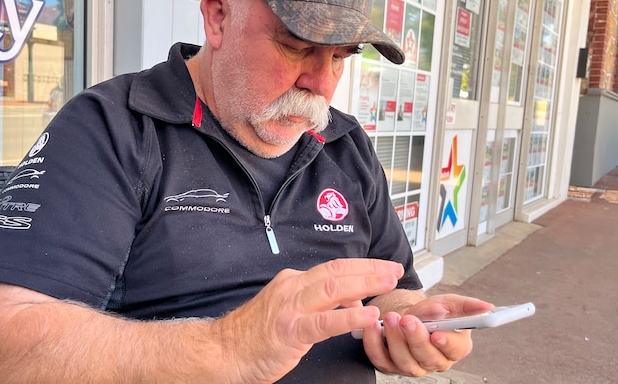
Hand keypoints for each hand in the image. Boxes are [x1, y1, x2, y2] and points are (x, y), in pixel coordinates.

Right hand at [215, 258, 403, 382]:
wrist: (222, 352)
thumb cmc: (254, 336)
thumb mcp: (288, 309)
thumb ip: (317, 303)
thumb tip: (351, 299)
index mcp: (293, 281)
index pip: (334, 268)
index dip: (363, 267)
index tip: (385, 268)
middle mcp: (292, 287)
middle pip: (338, 271)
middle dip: (370, 270)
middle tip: (395, 270)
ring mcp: (290, 308)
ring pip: (334, 289)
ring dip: (365, 284)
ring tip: (388, 285)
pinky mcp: (290, 331)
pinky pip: (324, 322)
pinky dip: (349, 316)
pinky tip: (368, 315)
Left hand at [362, 293, 492, 376]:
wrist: (406, 315)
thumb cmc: (430, 313)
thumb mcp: (449, 303)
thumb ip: (467, 305)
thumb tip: (486, 307)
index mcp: (454, 347)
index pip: (455, 350)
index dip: (447, 343)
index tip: (438, 333)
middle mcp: (434, 361)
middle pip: (428, 357)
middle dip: (417, 338)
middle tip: (408, 320)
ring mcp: (411, 366)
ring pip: (405, 361)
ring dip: (396, 340)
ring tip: (391, 319)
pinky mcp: (389, 364)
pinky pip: (380, 359)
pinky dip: (374, 343)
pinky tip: (373, 327)